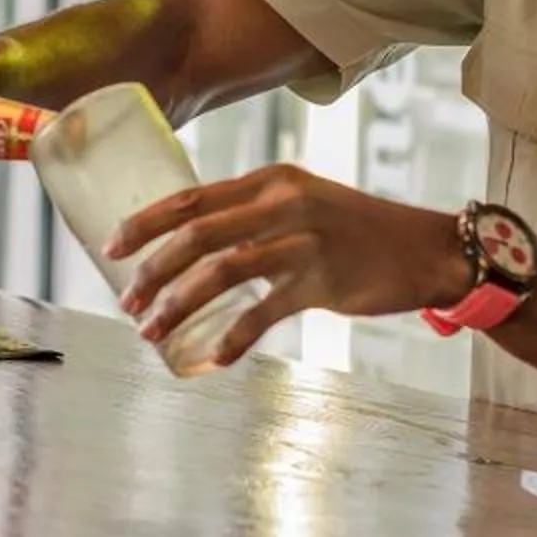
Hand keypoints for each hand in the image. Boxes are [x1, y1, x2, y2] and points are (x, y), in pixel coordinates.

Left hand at [105, 167, 476, 368]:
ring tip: (152, 332)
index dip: (145, 222)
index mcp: (270, 179)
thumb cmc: (357, 233)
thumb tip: (196, 245)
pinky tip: (213, 357)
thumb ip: (256, 215)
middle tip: (128, 302)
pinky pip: (264, 312)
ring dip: (179, 304)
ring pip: (221, 271)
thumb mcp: (304, 204)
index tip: (111, 248)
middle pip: (197, 234)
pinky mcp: (323, 281)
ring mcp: (303, 240)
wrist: (426, 250)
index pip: (192, 197)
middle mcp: (283, 202)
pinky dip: (233, 337)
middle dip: (152, 270)